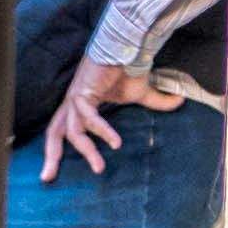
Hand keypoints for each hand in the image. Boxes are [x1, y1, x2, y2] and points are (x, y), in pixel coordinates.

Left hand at [37, 61, 196, 178]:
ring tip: (100, 168)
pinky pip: (89, 117)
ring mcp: (76, 98)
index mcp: (80, 105)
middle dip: (51, 155)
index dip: (56, 149)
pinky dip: (101, 131)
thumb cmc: (128, 68)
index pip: (62, 129)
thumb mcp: (141, 93)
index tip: (53, 172)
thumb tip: (179, 102)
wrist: (127, 48)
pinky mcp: (83, 92)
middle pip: (54, 131)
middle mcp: (73, 102)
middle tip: (47, 178)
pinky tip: (115, 142)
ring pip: (71, 130)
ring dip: (85, 150)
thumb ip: (157, 102)